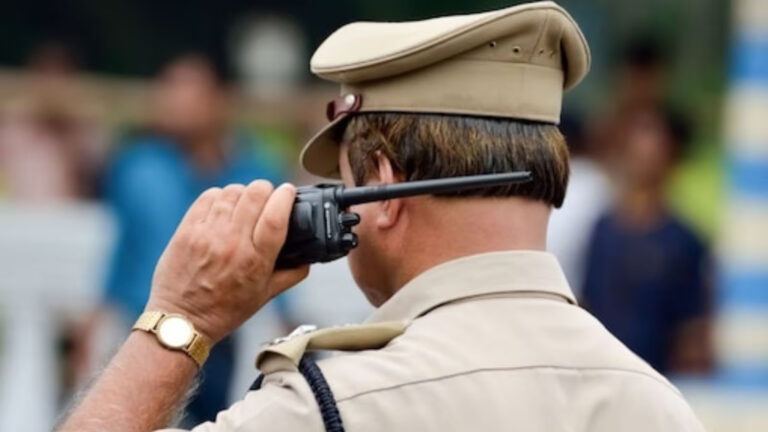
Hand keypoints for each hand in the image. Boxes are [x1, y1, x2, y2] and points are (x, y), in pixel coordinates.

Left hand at [146, 181, 308, 343]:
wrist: (182, 320)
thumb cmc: (224, 311)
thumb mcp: (265, 296)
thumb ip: (291, 275)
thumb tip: (308, 258)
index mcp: (256, 261)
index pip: (276, 216)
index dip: (286, 196)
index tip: (289, 192)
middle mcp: (232, 244)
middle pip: (255, 195)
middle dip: (266, 189)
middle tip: (267, 196)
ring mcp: (207, 234)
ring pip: (232, 192)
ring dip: (244, 192)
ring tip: (245, 202)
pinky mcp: (187, 230)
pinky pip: (208, 197)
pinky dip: (221, 196)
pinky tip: (224, 206)